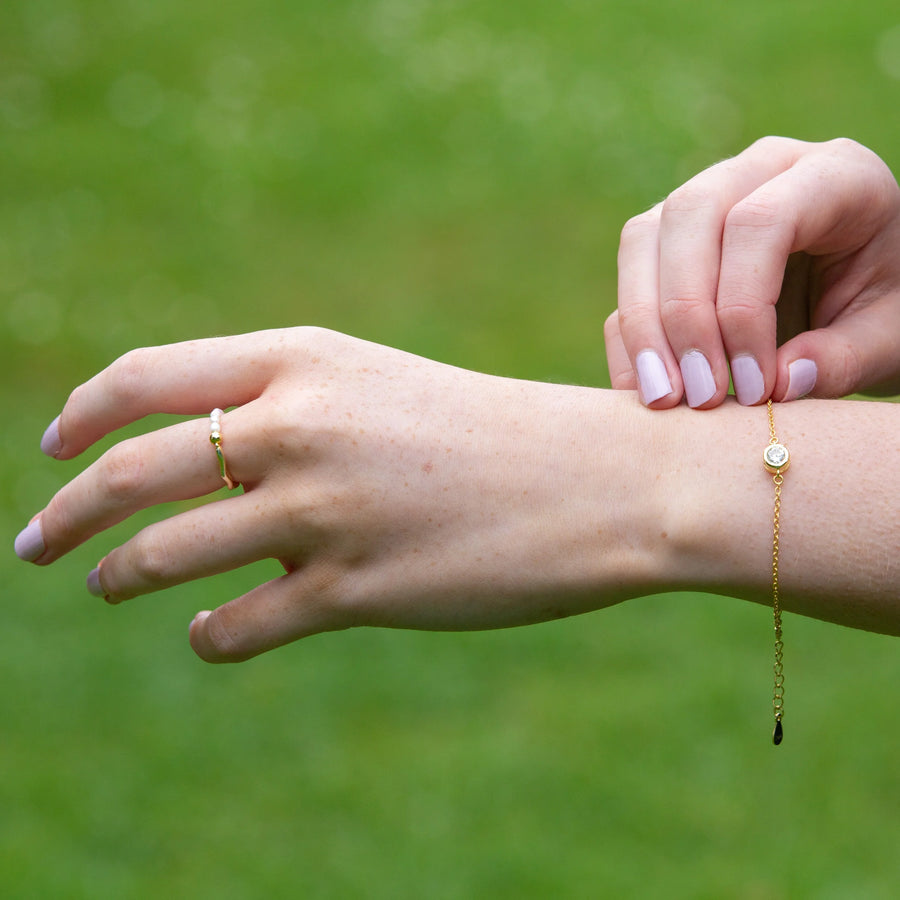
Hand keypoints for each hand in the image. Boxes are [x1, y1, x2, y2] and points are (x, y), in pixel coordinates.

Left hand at [14, 328, 643, 661]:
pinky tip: (211, 633)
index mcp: (305, 360)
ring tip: (110, 582)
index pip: (145, 377)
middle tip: (35, 543)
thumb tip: (198, 464)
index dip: (80, 415)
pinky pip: (238, 626)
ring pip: (164, 554)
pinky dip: (209, 636)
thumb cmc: (494, 433)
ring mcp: (324, 512)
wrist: (603, 479)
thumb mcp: (380, 390)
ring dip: (120, 574)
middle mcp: (300, 427)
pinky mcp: (356, 592)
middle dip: (65, 511)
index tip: (51, 447)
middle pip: (131, 471)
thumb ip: (289, 412)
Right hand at [605, 136, 899, 407]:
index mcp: (834, 174)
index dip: (744, 306)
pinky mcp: (670, 241)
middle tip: (702, 396)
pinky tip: (647, 388)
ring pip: (643, 238)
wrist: (865, 294)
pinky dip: (629, 337)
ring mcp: (705, 201)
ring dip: (643, 325)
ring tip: (665, 398)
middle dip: (684, 314)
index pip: (762, 220)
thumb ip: (844, 358)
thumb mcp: (889, 337)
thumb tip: (777, 386)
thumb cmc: (888, 307)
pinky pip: (630, 279)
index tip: (756, 385)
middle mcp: (760, 171)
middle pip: (689, 215)